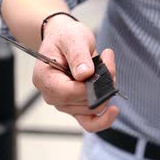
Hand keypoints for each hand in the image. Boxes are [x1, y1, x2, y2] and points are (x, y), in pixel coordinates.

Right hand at [33, 16, 118, 131]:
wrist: (64, 39)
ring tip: (107, 67)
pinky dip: (103, 119)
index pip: (70, 93)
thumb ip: (79, 56)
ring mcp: (64, 104)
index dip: (92, 85)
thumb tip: (85, 75)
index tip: (106, 65)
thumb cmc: (66, 37)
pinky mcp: (76, 108)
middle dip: (103, 84)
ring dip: (106, 91)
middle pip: (84, 103)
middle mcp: (52, 96)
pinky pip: (89, 123)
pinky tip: (114, 110)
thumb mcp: (73, 39)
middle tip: (108, 60)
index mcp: (45, 79)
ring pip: (92, 110)